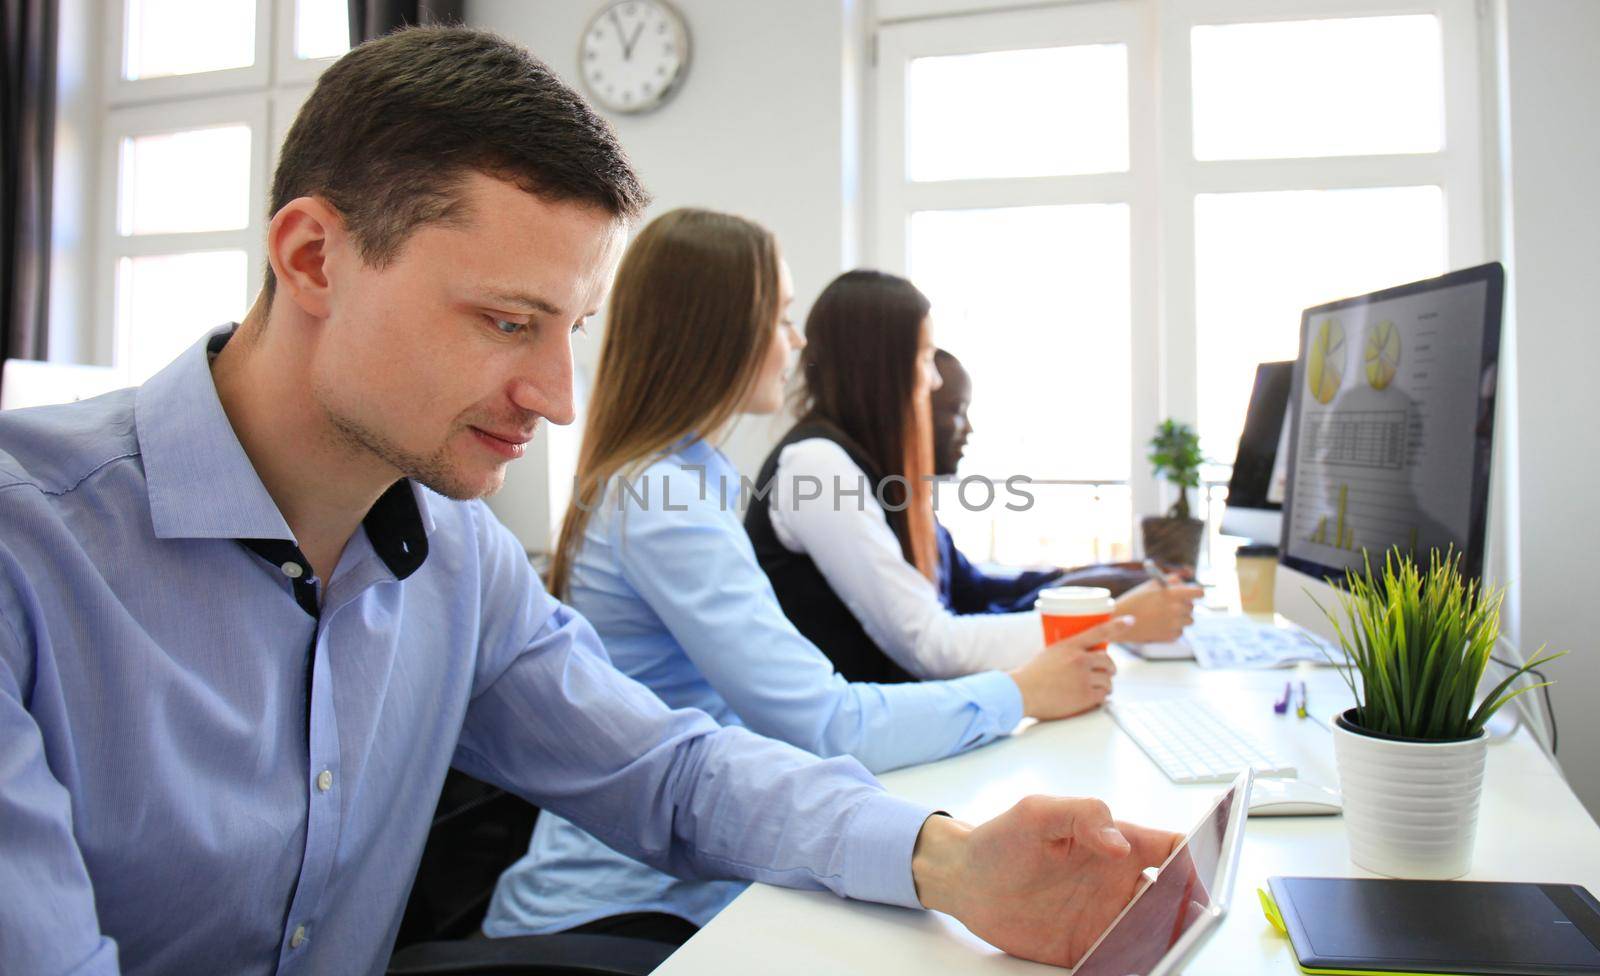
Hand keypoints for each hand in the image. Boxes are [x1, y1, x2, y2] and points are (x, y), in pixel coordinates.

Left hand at [911, 797, 1183, 967]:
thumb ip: (1082, 816)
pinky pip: (1120, 960)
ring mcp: (1105, 917)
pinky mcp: (1087, 948)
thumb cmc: (1001, 838)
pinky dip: (1134, 965)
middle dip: (1190, 911)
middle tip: (1191, 923)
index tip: (1207, 874)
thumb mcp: (1037, 812)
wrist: (964, 879)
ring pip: (1153, 933)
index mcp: (1117, 844)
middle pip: (1174, 899)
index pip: (1172, 848)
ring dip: (1166, 943)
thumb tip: (1119, 843)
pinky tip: (1135, 967)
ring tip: (1167, 951)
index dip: (1198, 858)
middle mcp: (1118, 882)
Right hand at [1009, 617, 1128, 719]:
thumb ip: (1069, 652)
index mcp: (1069, 646)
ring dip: (1106, 684)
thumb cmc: (1031, 675)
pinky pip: (1103, 695)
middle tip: (1107, 672)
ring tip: (1098, 688)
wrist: (1021, 694)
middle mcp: (1079, 660)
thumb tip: (1083, 655)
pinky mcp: (1085, 696)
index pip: (1099, 631)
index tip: (1130, 621)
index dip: (1117, 625)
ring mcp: (1083, 678)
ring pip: (1108, 680)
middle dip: (1110, 668)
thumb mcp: (1050, 653)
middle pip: (1108, 660)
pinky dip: (1101, 697)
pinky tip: (1094, 698)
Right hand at [1113, 577, 1201, 641]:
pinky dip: (1172, 629)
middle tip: (1170, 605)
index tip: (1193, 594)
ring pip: (1188, 620)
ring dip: (1180, 618)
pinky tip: (1158, 625)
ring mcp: (1175, 624)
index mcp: (1174, 594)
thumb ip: (1170, 582)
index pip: (1199, 592)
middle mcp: (1178, 609)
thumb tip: (1183, 583)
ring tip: (1164, 615)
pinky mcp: (1171, 637)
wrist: (1118, 622)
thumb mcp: (1151, 585)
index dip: (1196, 593)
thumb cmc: (1133, 601)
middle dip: (1183, 605)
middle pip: (1192, 607)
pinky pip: (1180, 631)